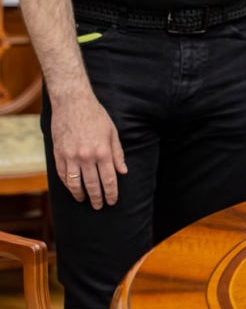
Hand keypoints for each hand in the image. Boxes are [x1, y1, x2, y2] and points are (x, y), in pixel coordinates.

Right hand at [51, 92, 126, 208]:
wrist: (72, 102)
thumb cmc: (95, 115)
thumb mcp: (112, 132)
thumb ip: (117, 153)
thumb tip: (123, 171)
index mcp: (102, 151)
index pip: (108, 179)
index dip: (111, 193)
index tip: (112, 201)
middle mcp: (87, 157)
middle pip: (93, 185)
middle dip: (97, 198)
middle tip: (99, 206)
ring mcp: (71, 156)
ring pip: (75, 184)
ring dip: (81, 195)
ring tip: (85, 200)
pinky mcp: (59, 154)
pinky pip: (63, 176)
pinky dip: (68, 185)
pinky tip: (73, 189)